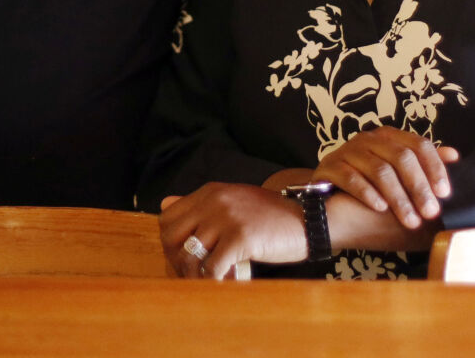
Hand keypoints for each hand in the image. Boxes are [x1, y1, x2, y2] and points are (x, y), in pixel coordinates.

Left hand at [158, 183, 306, 278]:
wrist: (309, 218)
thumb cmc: (272, 217)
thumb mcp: (234, 201)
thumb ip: (201, 205)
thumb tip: (164, 205)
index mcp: (210, 192)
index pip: (167, 218)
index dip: (171, 244)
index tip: (186, 259)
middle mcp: (214, 201)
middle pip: (171, 238)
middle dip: (178, 262)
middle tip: (196, 275)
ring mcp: (226, 218)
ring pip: (189, 256)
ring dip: (196, 276)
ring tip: (213, 282)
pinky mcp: (240, 237)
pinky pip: (212, 268)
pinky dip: (216, 282)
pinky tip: (230, 281)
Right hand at [311, 128, 457, 228]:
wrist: (328, 196)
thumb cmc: (369, 183)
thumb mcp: (397, 172)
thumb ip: (423, 164)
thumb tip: (454, 156)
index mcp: (389, 136)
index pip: (419, 145)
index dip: (435, 168)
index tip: (445, 193)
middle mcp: (369, 139)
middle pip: (401, 157)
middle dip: (419, 187)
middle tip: (431, 212)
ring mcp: (348, 151)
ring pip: (379, 170)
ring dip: (398, 197)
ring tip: (410, 220)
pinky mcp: (330, 166)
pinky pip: (351, 178)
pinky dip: (368, 194)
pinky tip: (380, 209)